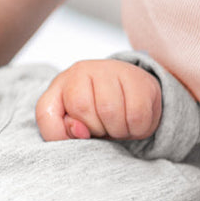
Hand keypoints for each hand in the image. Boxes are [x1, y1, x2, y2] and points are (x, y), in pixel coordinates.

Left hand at [35, 59, 161, 140]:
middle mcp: (87, 69)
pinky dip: (137, 129)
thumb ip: (57, 130)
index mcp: (65, 80)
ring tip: (117, 125)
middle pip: (89, 111)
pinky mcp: (142, 80)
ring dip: (118, 131)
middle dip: (98, 130)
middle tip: (103, 127)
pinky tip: (132, 122)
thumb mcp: (63, 123)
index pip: (57, 110)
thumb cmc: (91, 111)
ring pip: (113, 114)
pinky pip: (138, 117)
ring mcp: (115, 71)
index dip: (69, 128)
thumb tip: (78, 130)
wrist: (126, 93)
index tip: (81, 131)